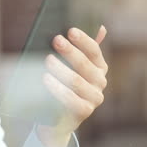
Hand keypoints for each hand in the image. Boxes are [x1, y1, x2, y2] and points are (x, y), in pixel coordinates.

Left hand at [37, 26, 108, 146]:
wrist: (55, 119)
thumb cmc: (60, 84)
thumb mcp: (68, 66)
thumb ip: (79, 48)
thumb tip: (100, 27)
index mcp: (98, 67)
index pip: (94, 51)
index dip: (83, 40)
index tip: (70, 30)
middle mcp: (99, 82)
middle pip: (85, 64)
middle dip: (70, 51)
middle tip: (55, 40)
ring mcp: (94, 98)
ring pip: (76, 81)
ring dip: (61, 68)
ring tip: (47, 59)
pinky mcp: (84, 111)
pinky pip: (70, 98)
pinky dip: (57, 88)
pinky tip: (46, 79)